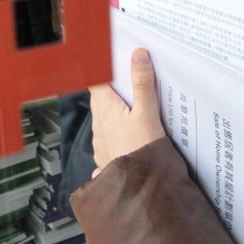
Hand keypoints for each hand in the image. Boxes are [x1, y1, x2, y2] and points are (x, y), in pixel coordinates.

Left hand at [89, 48, 165, 177]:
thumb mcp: (147, 113)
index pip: (96, 81)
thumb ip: (143, 84)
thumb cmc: (142, 151)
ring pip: (103, 119)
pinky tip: (128, 134)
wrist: (139, 189)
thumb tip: (138, 54)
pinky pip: (108, 138)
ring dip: (113, 112)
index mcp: (105, 109)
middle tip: (127, 80)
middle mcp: (98, 124)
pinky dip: (116, 132)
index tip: (109, 61)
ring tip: (131, 106)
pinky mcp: (105, 156)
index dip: (102, 70)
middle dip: (111, 89)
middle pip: (100, 99)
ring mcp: (100, 142)